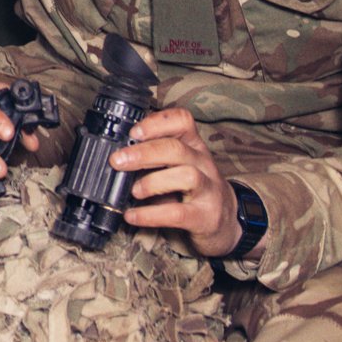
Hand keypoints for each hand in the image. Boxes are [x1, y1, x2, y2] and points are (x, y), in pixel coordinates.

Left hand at [110, 108, 244, 255]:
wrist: (224, 220)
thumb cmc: (192, 189)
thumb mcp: (177, 166)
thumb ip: (153, 158)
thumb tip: (118, 156)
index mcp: (193, 146)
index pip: (182, 121)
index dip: (156, 123)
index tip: (133, 132)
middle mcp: (203, 164)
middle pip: (177, 149)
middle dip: (144, 152)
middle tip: (118, 161)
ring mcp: (208, 190)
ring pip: (186, 176)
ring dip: (153, 182)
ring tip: (134, 191)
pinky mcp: (205, 216)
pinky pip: (178, 213)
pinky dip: (151, 215)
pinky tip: (133, 216)